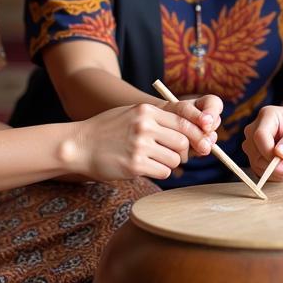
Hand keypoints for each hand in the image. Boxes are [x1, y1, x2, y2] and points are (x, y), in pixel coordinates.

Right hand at [64, 100, 218, 181]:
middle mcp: (145, 126)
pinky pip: (163, 172)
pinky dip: (160, 172)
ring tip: (155, 160)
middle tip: (175, 154)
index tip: (203, 142)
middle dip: (184, 151)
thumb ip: (156, 118)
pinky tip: (146, 167)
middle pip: (183, 142)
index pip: (184, 122)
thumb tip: (189, 127)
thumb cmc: (106, 129)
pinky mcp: (134, 166)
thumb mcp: (131, 113)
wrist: (78, 145)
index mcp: (146, 111)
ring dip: (170, 163)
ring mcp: (140, 146)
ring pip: (175, 159)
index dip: (197, 134)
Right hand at [243, 105, 282, 182]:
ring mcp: (254, 146)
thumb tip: (278, 153)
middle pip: (256, 154)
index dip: (270, 153)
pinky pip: (265, 174)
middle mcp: (255, 130)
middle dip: (280, 167)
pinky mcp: (257, 159)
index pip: (259, 136)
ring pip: (260, 167)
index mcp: (267, 115)